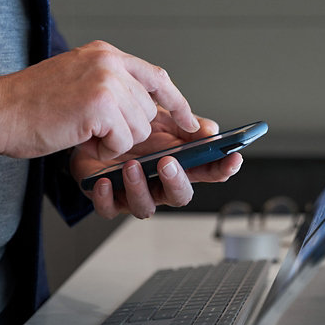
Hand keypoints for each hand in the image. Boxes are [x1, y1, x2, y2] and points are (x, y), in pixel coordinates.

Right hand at [0, 40, 199, 159]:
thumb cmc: (31, 105)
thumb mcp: (78, 81)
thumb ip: (114, 87)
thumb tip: (152, 110)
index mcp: (105, 53)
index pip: (157, 77)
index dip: (176, 102)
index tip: (190, 122)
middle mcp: (109, 61)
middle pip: (149, 108)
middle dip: (130, 131)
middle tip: (95, 130)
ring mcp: (106, 81)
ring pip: (139, 127)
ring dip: (114, 141)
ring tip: (84, 131)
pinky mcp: (100, 104)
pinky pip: (124, 140)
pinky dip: (105, 149)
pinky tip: (82, 138)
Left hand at [70, 109, 243, 218]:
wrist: (92, 125)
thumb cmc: (128, 124)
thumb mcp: (160, 116)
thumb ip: (185, 123)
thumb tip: (211, 131)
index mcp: (179, 164)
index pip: (209, 172)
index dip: (223, 168)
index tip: (233, 159)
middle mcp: (160, 183)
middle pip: (180, 196)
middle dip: (176, 182)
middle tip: (168, 162)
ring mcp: (135, 193)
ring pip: (145, 207)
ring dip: (140, 188)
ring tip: (131, 166)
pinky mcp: (108, 198)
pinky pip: (109, 209)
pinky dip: (107, 198)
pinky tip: (104, 181)